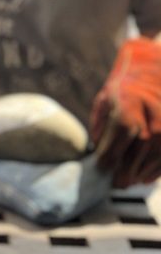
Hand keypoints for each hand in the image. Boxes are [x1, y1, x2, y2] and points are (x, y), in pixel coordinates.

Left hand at [91, 38, 160, 187]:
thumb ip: (100, 126)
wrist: (150, 70)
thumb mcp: (104, 101)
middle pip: (144, 141)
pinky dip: (159, 168)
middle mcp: (153, 106)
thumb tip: (98, 153)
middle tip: (118, 183)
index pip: (124, 127)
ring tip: (131, 181)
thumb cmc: (122, 91)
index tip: (102, 167)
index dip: (114, 150)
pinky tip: (147, 178)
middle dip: (129, 166)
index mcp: (130, 98)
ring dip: (146, 169)